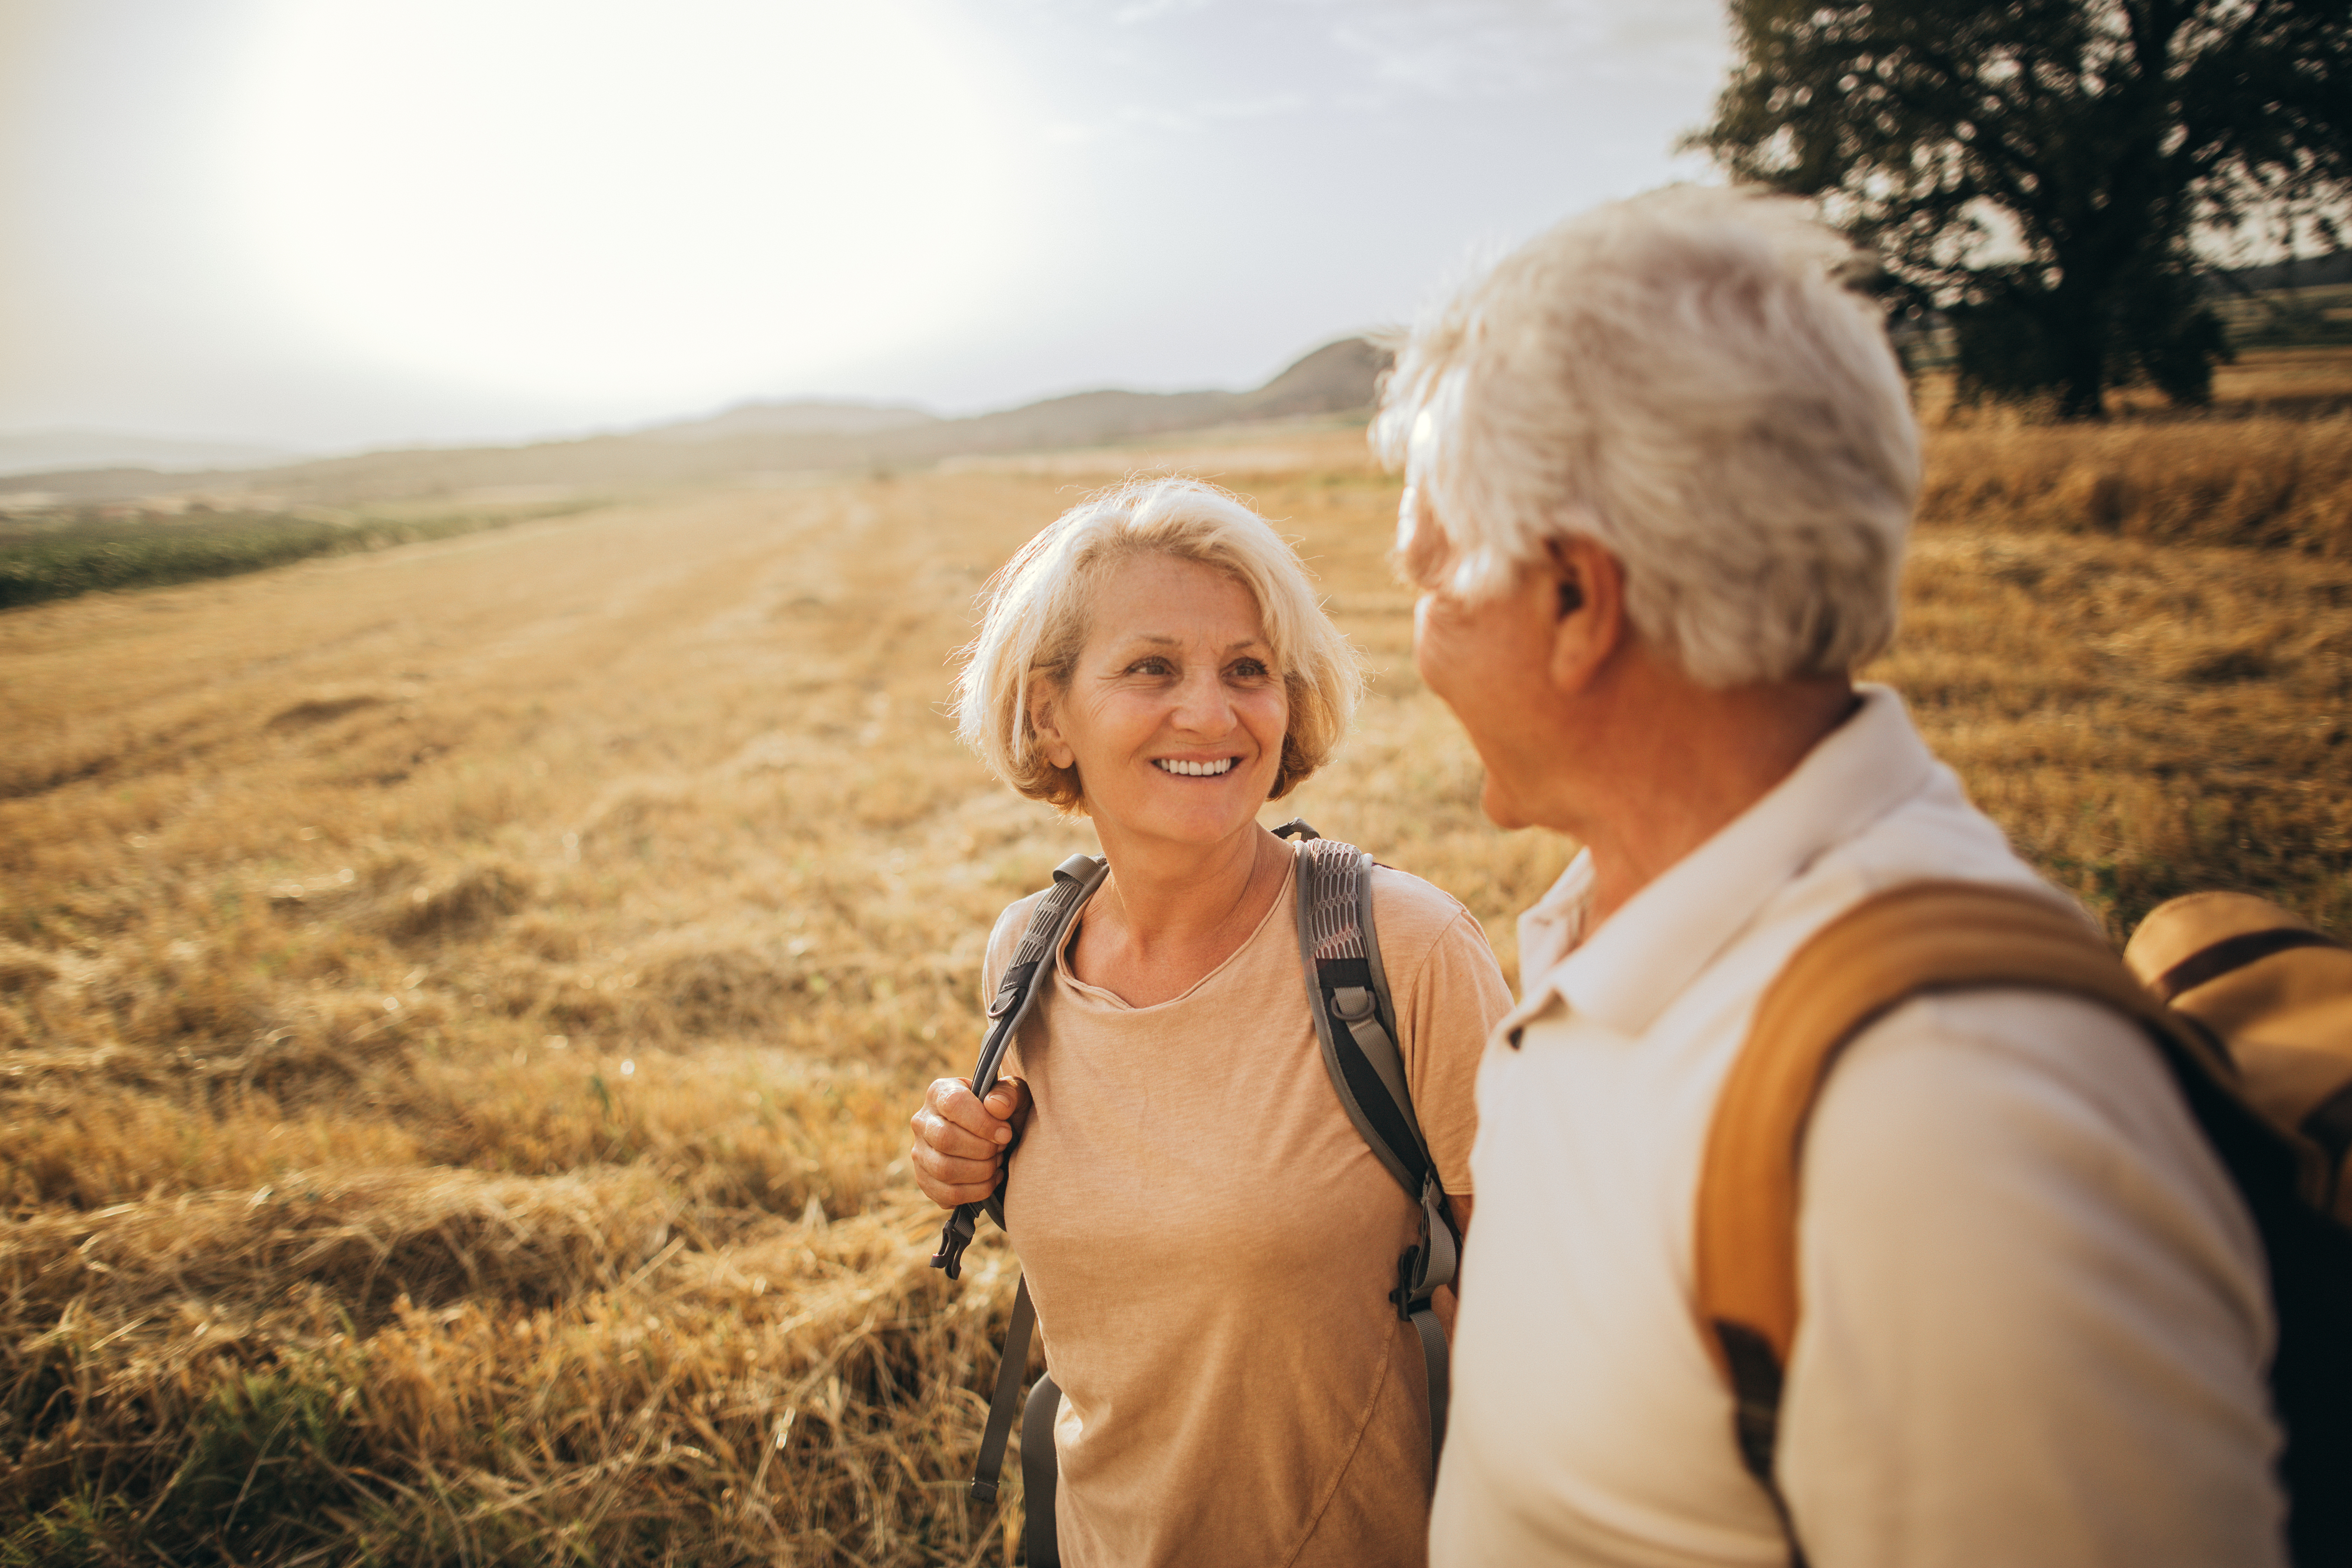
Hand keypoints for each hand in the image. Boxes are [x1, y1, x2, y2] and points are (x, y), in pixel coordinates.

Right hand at [908, 1075, 1032, 1209]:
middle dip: (983, 1149)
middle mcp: (922, 1121)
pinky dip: (976, 1192)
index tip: (1006, 1133)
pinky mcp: (925, 1180)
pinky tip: (991, 1180)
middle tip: (1001, 1149)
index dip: (983, 1122)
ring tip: (997, 1162)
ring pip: (944, 1169)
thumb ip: (1009, 1093)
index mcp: (940, 1092)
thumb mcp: (1012, 1095)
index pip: (954, 1104)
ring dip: (981, 1171)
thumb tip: (996, 1107)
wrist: (994, 1138)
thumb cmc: (1002, 1112)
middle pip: (945, 1139)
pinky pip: (947, 1194)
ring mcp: (920, 1152)